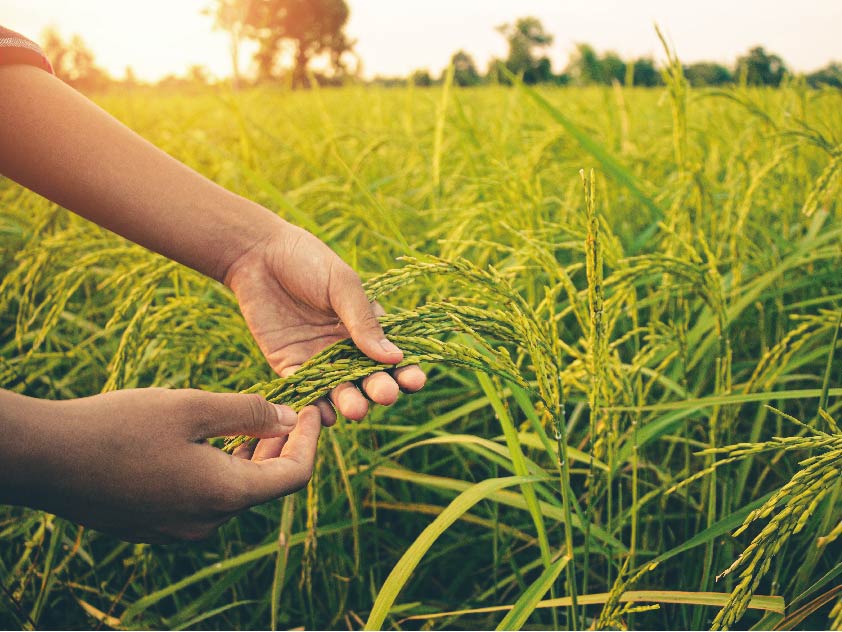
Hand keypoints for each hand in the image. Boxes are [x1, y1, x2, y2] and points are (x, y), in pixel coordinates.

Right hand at [1, 388, 319, 542]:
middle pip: (265, 486)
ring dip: (250, 458)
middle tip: (286, 411)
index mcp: (224, 495)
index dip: (311, 441)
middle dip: (281, 447)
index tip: (312, 409)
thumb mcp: (193, 407)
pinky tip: (210, 443)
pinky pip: (204, 500)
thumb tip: (290, 418)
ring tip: (251, 424)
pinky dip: (220, 471)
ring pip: (234, 493)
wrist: (45, 460)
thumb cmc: (120, 427)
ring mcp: (178, 529)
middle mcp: (206, 522)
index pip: (294, 477)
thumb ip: (248, 413)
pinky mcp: (154, 525)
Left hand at [224, 220, 425, 424]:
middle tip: (384, 395)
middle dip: (380, 388)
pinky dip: (317, 405)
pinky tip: (326, 415)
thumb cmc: (308, 261)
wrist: (257, 254)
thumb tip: (396, 357)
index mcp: (366, 325)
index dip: (406, 369)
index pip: (393, 353)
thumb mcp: (342, 285)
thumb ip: (363, 321)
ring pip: (340, 389)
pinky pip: (307, 390)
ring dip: (350, 402)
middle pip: (368, 377)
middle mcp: (347, 347)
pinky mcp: (290, 366)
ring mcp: (319, 358)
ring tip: (356, 409)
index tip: (415, 380)